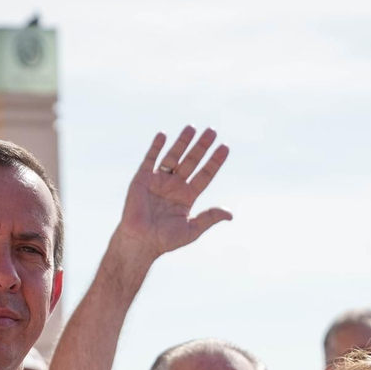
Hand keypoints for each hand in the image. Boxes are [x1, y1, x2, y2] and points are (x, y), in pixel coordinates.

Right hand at [115, 127, 231, 261]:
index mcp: (187, 196)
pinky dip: (156, 147)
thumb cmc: (165, 239)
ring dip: (182, 142)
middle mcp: (174, 186)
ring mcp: (158, 180)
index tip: (225, 147)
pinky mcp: (142, 179)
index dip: (214, 162)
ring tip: (192, 127)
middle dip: (201, 147)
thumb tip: (230, 214)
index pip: (204, 175)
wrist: (140, 242)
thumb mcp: (192, 229)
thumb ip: (209, 218)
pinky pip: (150, 159)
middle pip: (191, 161)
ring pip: (173, 157)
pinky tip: (163, 135)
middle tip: (212, 131)